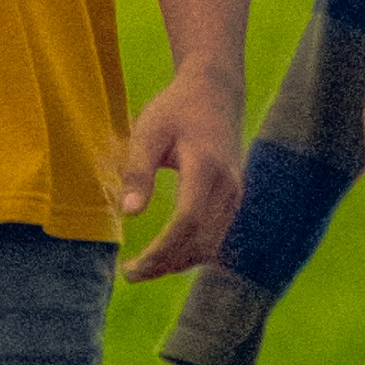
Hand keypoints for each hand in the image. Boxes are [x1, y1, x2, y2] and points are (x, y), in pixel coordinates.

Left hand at [118, 71, 244, 281]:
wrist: (215, 92)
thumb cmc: (176, 108)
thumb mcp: (148, 131)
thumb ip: (138, 171)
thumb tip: (129, 213)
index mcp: (206, 168)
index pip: (186, 223)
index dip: (160, 252)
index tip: (130, 267)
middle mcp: (228, 186)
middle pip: (200, 243)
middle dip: (165, 265)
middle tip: (130, 273)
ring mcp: (235, 195)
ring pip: (211, 246)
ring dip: (178, 263)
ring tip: (143, 267)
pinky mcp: (233, 199)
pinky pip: (216, 238)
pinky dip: (191, 252)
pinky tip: (165, 254)